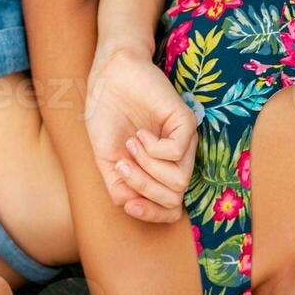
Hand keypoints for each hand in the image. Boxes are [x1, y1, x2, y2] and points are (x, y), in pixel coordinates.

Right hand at [85, 42, 197, 223]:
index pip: (170, 209)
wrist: (107, 80)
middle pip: (173, 199)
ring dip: (147, 166)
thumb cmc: (108, 118)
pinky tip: (142, 134)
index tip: (130, 204)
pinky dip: (152, 148)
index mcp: (161, 173)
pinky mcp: (187, 124)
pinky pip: (176, 154)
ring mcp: (185, 143)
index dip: (151, 214)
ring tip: (132, 144)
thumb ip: (121, 188)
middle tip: (123, 165)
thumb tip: (132, 207)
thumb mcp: (107, 162)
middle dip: (143, 187)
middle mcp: (178, 161)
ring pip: (178, 181)